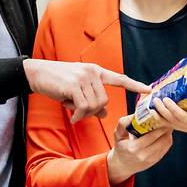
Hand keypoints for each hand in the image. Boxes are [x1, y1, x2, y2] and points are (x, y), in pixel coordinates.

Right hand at [23, 59, 150, 122]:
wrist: (37, 74)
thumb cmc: (57, 82)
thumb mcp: (77, 90)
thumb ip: (92, 99)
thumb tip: (104, 113)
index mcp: (96, 71)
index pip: (119, 79)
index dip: (134, 85)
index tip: (149, 90)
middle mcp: (92, 72)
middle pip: (104, 100)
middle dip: (93, 110)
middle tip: (79, 112)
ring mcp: (84, 77)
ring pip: (95, 104)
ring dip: (84, 112)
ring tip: (72, 109)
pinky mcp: (74, 85)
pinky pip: (84, 106)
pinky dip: (78, 115)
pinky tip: (71, 116)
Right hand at [106, 115, 173, 186]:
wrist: (122, 165)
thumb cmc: (121, 146)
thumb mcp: (118, 134)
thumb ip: (124, 123)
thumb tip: (136, 112)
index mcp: (133, 148)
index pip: (151, 136)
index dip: (159, 126)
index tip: (161, 116)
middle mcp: (144, 155)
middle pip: (162, 139)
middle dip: (166, 127)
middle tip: (167, 118)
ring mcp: (151, 159)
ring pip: (166, 143)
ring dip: (168, 132)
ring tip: (166, 124)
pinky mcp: (156, 160)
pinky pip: (166, 147)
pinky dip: (167, 138)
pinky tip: (165, 132)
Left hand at [150, 89, 186, 154]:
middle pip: (184, 118)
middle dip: (174, 110)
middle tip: (166, 99)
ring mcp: (186, 125)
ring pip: (173, 121)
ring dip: (163, 112)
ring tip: (155, 101)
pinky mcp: (179, 126)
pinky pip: (167, 124)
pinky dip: (159, 118)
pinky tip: (152, 110)